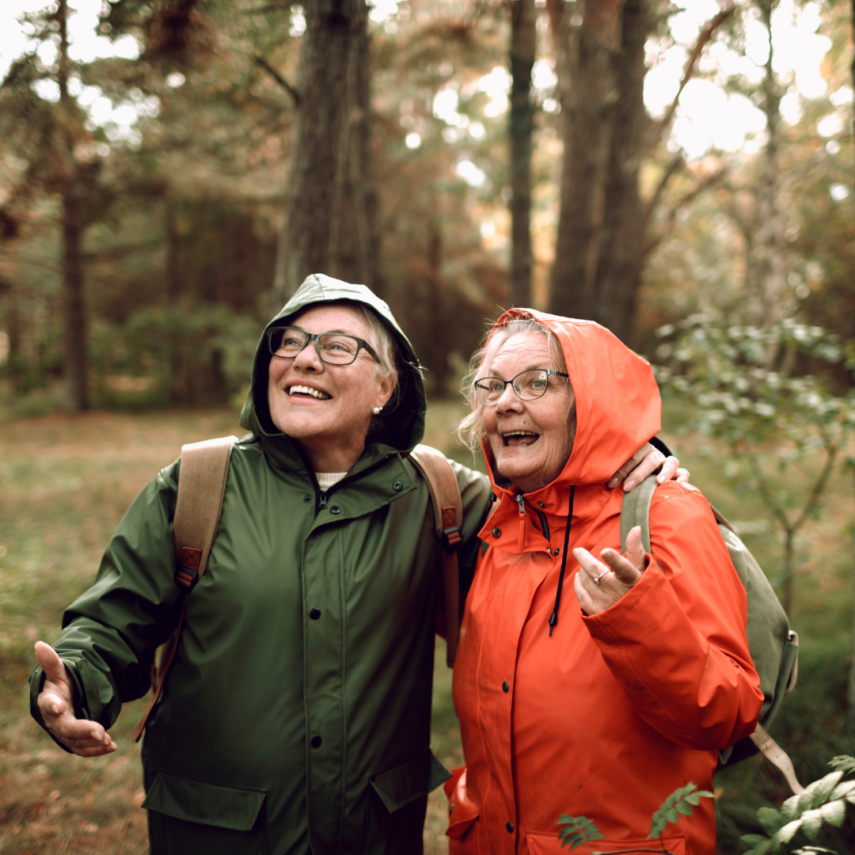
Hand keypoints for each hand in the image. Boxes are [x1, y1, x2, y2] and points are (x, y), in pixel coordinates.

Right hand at [34, 641, 116, 756]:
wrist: (63, 700)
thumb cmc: (60, 685)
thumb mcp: (59, 672)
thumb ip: (52, 661)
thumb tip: (40, 644)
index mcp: (48, 701)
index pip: (48, 704)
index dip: (53, 706)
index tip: (60, 707)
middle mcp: (54, 720)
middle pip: (66, 728)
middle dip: (83, 730)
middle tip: (100, 731)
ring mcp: (64, 733)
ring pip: (76, 742)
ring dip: (92, 743)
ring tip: (108, 740)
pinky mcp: (75, 741)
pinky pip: (84, 749)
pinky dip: (97, 750)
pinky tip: (112, 746)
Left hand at [573, 526, 646, 615]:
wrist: (640, 622)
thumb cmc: (640, 591)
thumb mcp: (642, 571)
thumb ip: (636, 549)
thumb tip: (635, 528)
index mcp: (631, 580)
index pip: (624, 568)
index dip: (614, 560)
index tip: (606, 551)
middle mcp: (617, 592)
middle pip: (595, 571)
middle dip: (584, 558)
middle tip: (579, 550)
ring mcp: (605, 603)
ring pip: (586, 580)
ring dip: (582, 571)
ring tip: (585, 566)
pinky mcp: (596, 612)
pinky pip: (581, 594)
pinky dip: (578, 584)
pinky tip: (579, 578)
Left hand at [606, 442, 690, 491]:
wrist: (641, 467)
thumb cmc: (623, 470)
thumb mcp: (617, 466)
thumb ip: (611, 469)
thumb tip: (595, 476)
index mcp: (637, 448)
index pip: (631, 455)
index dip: (621, 469)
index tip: (610, 483)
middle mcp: (653, 454)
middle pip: (648, 459)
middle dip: (637, 474)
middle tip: (626, 488)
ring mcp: (666, 462)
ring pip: (670, 462)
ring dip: (664, 472)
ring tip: (658, 483)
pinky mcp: (677, 472)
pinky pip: (683, 472)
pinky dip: (682, 478)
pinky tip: (678, 485)